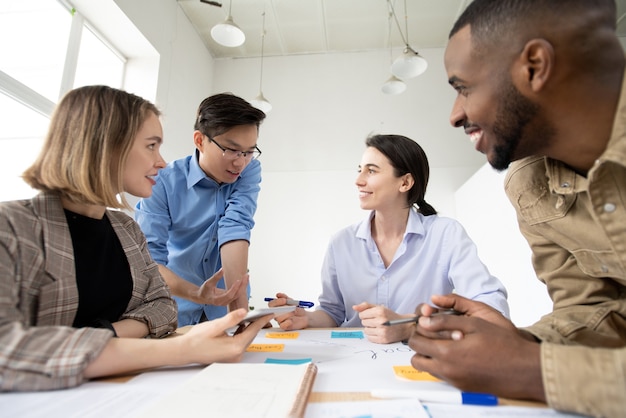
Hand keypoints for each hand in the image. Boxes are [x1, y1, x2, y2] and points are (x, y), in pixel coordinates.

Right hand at [179, 309, 271, 363]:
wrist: (184, 351)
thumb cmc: (197, 339)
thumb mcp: (215, 326)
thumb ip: (231, 319)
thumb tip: (244, 312)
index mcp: (235, 347)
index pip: (253, 330)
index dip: (262, 320)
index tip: (270, 313)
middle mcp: (236, 354)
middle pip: (251, 335)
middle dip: (256, 323)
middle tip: (263, 312)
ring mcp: (233, 357)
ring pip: (245, 338)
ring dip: (248, 328)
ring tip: (252, 316)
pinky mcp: (229, 356)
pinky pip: (240, 342)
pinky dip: (241, 333)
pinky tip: (240, 325)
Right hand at [196, 268, 246, 305]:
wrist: (203, 297)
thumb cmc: (204, 291)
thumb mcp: (208, 283)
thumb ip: (216, 277)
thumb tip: (222, 270)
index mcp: (217, 300)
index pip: (229, 295)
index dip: (234, 288)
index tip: (238, 280)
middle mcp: (224, 302)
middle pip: (236, 295)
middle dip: (242, 286)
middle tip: (246, 276)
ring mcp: (227, 301)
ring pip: (238, 294)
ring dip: (243, 285)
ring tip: (246, 276)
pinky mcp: (230, 299)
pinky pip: (238, 293)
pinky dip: (241, 287)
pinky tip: (244, 280)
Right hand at [268, 293, 307, 329]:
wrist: (305, 316)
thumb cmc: (297, 309)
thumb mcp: (292, 301)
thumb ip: (285, 298)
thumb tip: (278, 295)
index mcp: (277, 307)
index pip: (271, 304)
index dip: (276, 302)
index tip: (284, 300)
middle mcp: (277, 314)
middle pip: (273, 311)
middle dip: (282, 308)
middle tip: (290, 307)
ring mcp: (280, 320)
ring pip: (278, 318)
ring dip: (287, 314)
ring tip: (294, 312)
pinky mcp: (284, 326)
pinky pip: (282, 325)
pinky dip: (287, 322)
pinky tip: (291, 320)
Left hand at [353, 302, 410, 343]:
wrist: (404, 327)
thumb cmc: (390, 316)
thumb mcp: (379, 307)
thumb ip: (366, 306)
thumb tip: (354, 307)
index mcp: (380, 311)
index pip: (361, 314)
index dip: (365, 315)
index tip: (372, 315)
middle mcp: (381, 321)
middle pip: (363, 322)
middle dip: (368, 321)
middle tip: (377, 321)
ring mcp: (382, 331)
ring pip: (365, 330)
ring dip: (370, 329)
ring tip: (378, 327)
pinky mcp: (383, 339)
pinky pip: (369, 338)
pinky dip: (372, 335)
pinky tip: (379, 332)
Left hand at [409, 297, 544, 400]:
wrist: (524, 370)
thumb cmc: (503, 344)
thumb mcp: (474, 324)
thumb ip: (445, 321)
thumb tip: (424, 321)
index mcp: (448, 353)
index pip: (416, 342)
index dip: (418, 330)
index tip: (426, 324)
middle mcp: (448, 371)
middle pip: (417, 359)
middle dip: (421, 345)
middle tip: (432, 333)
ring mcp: (455, 381)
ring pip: (428, 369)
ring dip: (431, 356)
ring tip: (446, 343)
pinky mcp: (462, 387)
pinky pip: (442, 376)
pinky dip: (443, 365)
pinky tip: (459, 353)